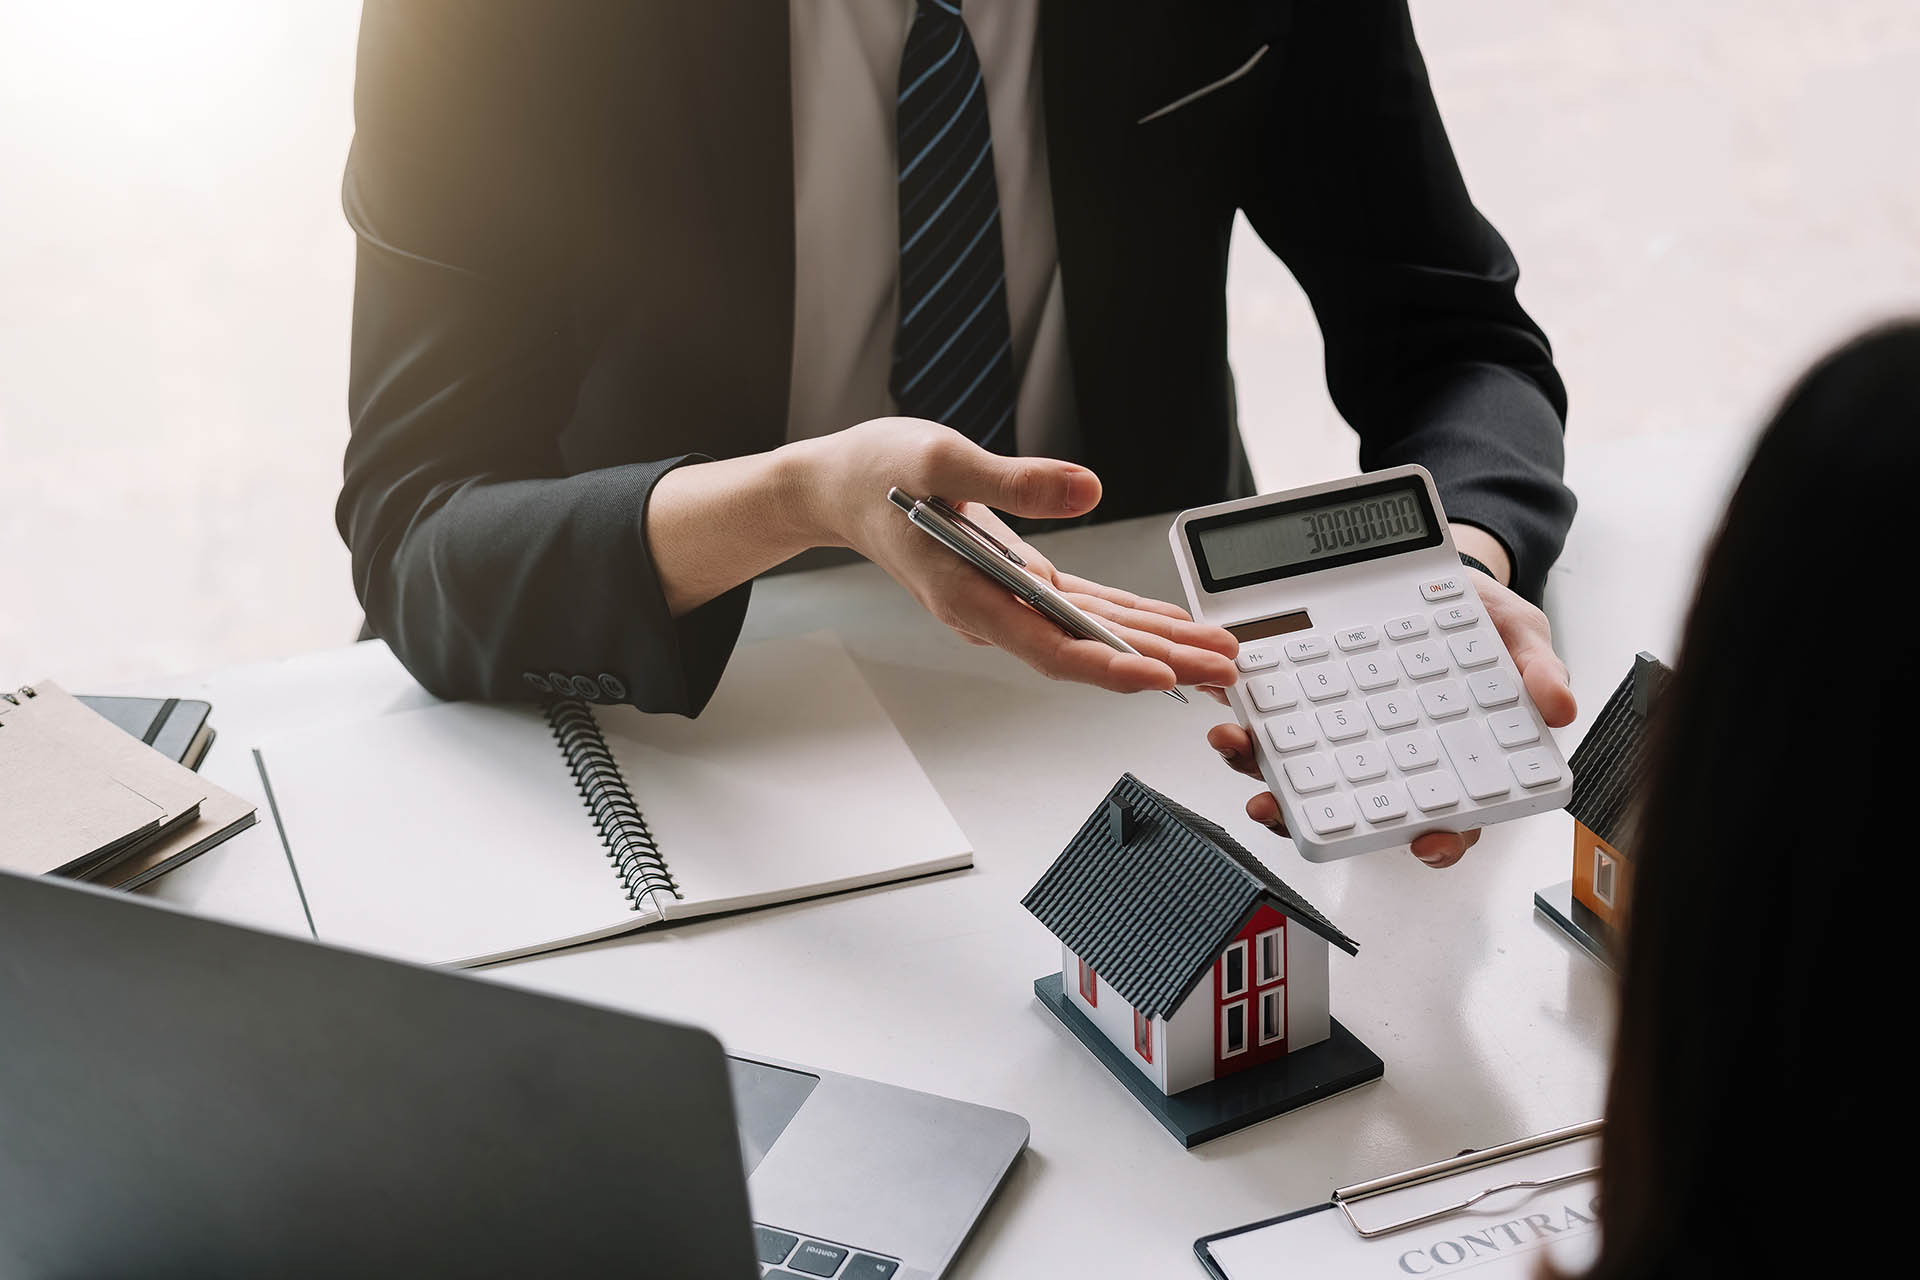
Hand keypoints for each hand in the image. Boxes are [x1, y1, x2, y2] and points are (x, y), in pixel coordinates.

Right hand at [792, 419, 1238, 693]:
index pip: (1049, 646)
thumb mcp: (942, 460)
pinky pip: (1080, 610)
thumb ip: (1014, 481)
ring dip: (1154, 645)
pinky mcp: (1015, 584)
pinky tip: (1169, 625)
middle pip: (1085, 650)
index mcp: (968, 596)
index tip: (1160, 676)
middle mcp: (991, 612)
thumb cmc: (878, 473)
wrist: (840, 487)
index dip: (1107, 665)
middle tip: (1224, 672)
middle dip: (1159, 663)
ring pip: (1090, 634)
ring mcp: (1005, 603)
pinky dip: (1126, 618)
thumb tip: (1087, 489)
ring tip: (1215, 656)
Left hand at [1208, 564, 1575, 866]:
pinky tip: (1232, 706)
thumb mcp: (1519, 635)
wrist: (1434, 573)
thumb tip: (1560, 707)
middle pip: (1354, 809)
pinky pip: (1276, 723)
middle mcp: (1390, 760)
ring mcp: (1342, 735)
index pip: (1447, 817)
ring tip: (1236, 744)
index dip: (1437, 840)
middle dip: (1309, 815)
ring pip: (1303, 774)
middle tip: (1279, 804)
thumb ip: (1537, 670)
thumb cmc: (1478, 621)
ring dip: (1263, 767)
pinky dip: (1249, 720)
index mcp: (1450, 762)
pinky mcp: (1306, 701)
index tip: (1424, 842)